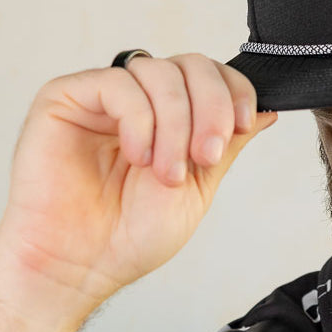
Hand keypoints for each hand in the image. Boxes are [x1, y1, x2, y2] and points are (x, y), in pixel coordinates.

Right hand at [0, 54, 275, 307]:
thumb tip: (265, 112)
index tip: (244, 126)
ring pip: (157, 72)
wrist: (80, 265)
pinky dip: (139, 120)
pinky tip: (137, 156)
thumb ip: (226, 146)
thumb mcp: (198, 188)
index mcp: (171, 118)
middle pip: (190, 65)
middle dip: (211, 108)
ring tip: (167, 172)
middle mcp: (139, 101)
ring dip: (175, 124)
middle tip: (205, 155)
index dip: (234, 92)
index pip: (211, 76)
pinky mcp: (66, 97)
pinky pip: (117, 84)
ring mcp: (103, 97)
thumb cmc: (130, 236)